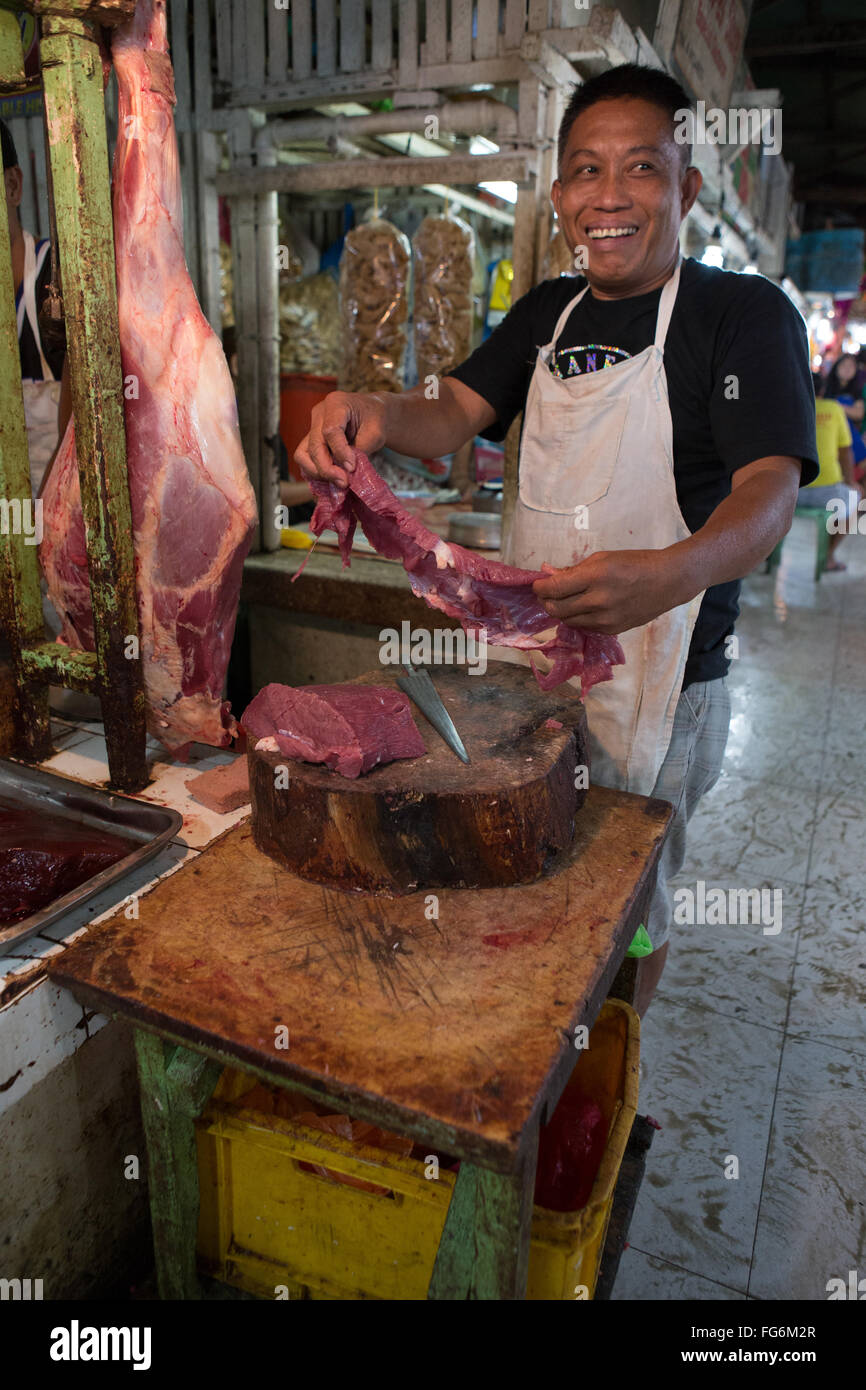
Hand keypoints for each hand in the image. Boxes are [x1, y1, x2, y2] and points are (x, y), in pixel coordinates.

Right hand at [294, 391, 387, 487]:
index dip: (340, 452)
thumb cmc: (375, 420)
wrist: (371, 414)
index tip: (352, 467)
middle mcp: (319, 414)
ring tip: (338, 481)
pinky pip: (306, 459)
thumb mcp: (375, 434)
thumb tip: (345, 472)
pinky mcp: (311, 440)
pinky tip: (332, 477)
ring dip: (318, 472)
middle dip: (327, 468)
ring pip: (303, 454)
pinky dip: (316, 471)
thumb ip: (360, 451)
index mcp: (336, 403)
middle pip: (315, 445)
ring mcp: (312, 427)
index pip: (330, 431)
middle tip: (344, 482)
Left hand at [532, 549, 689, 633]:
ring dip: (560, 610)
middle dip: (546, 600)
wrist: (668, 581)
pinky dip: (577, 617)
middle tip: (546, 593)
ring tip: (563, 599)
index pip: (554, 589)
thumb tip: (548, 574)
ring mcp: (606, 619)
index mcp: (596, 577)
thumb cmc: (635, 563)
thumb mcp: (603, 558)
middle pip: (556, 609)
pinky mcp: (612, 630)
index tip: (537, 584)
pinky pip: (584, 627)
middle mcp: (599, 601)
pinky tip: (582, 606)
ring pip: (567, 620)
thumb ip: (574, 569)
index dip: (540, 588)